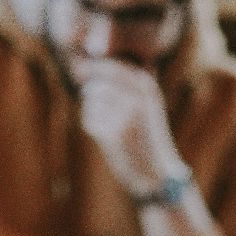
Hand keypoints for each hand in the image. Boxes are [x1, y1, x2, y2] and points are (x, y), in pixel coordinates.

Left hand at [74, 58, 183, 199]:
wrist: (156, 171)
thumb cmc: (145, 135)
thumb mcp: (144, 103)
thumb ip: (122, 83)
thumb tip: (82, 64)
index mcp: (147, 86)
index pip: (112, 66)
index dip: (92, 68)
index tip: (79, 71)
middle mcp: (138, 96)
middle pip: (97, 84)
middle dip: (91, 93)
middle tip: (97, 105)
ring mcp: (126, 114)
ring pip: (91, 101)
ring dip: (93, 112)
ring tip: (110, 125)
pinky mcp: (114, 132)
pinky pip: (89, 119)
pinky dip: (93, 127)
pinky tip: (108, 137)